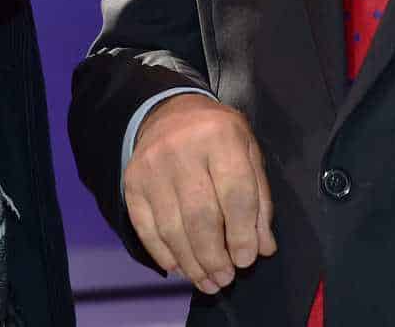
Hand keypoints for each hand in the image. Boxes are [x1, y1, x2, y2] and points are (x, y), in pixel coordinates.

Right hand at [122, 93, 276, 293]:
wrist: (170, 111)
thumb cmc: (219, 137)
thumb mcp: (249, 154)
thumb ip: (259, 200)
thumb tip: (262, 248)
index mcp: (221, 136)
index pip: (235, 194)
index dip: (242, 234)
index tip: (246, 260)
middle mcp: (182, 150)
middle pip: (200, 217)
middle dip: (215, 256)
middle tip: (226, 279)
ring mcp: (152, 167)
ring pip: (172, 228)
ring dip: (191, 263)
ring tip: (207, 282)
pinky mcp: (132, 182)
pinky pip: (146, 227)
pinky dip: (163, 254)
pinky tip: (179, 268)